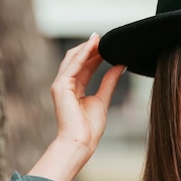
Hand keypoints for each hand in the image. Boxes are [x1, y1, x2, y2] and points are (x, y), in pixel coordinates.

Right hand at [28, 33, 125, 180]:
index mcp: (75, 89)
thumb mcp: (103, 99)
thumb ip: (110, 82)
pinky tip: (94, 46)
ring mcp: (61, 85)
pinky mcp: (60, 87)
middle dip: (90, 48)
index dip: (95, 54)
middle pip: (77, 60)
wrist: (81, 142)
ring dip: (86, 48)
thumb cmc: (90, 128)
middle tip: (105, 37)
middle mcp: (66, 85)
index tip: (108, 45)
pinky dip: (83, 54)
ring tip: (100, 38)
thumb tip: (120, 66)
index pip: (85, 66)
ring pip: (73, 59)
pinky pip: (72, 66)